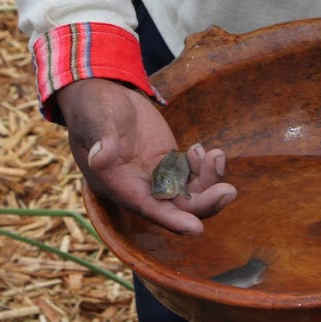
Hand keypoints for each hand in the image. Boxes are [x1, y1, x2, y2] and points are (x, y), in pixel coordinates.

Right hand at [56, 78, 236, 233]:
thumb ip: (100, 139)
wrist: (101, 94)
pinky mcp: (169, 161)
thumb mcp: (94, 119)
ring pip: (191, 193)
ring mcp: (158, 174)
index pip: (150, 209)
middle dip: (205, 203)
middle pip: (178, 207)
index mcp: (120, 185)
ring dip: (209, 182)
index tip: (197, 228)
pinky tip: (205, 151)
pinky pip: (193, 175)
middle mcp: (141, 186)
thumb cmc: (92, 108)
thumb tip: (99, 158)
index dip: (173, 219)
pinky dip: (205, 168)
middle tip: (228, 190)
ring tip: (216, 155)